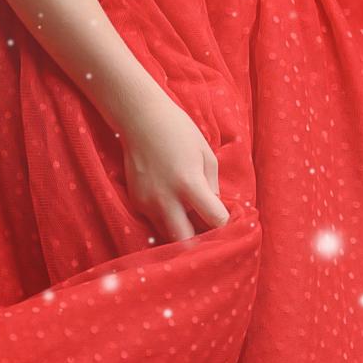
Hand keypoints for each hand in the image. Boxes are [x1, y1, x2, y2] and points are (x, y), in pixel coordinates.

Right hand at [116, 84, 230, 244]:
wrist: (141, 120)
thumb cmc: (180, 133)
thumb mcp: (206, 155)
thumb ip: (213, 187)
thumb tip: (215, 212)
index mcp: (189, 184)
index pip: (215, 219)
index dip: (225, 224)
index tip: (226, 222)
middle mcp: (167, 198)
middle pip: (186, 242)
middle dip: (200, 242)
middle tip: (208, 234)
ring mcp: (148, 202)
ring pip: (169, 235)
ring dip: (182, 231)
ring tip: (190, 217)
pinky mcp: (137, 202)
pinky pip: (156, 220)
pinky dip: (167, 218)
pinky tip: (171, 201)